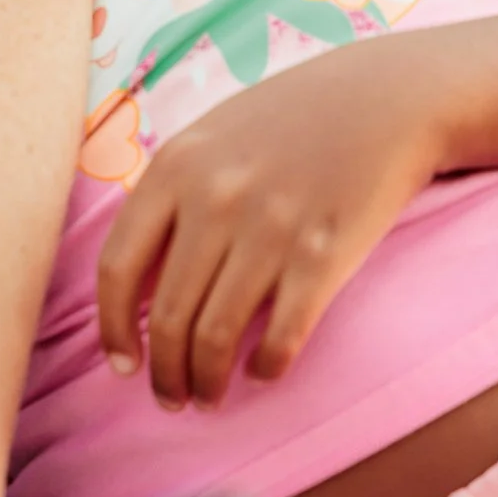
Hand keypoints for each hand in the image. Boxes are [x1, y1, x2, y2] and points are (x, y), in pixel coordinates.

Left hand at [93, 44, 444, 407]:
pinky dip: (265, 368)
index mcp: (174, 167)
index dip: (112, 328)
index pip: (117, 268)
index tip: (122, 364)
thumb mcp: (210, 137)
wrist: (385, 98)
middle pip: (166, 315)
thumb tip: (134, 281)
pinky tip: (261, 372)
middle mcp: (215, 200)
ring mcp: (270, 229)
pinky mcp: (324, 256)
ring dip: (207, 382)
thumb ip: (168, 195)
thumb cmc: (288, 121)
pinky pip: (281, 337)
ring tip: (208, 397)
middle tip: (170, 398)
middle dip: (163, 372)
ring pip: (216, 337)